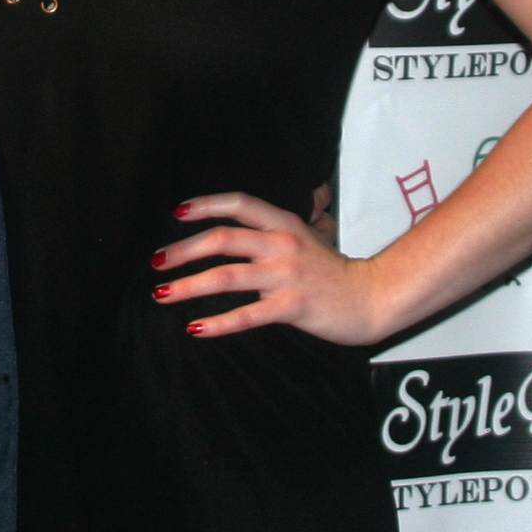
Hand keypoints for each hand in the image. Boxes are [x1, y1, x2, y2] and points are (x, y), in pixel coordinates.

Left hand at [150, 191, 383, 345]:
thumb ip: (275, 232)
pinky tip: (196, 327)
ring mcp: (286, 275)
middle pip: (222, 239)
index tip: (178, 212)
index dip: (206, 205)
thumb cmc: (334, 272)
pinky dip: (218, 322)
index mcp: (284, 224)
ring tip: (163, 294)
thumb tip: (239, 229)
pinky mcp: (292, 306)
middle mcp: (282, 244)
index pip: (239, 204)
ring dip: (189, 285)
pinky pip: (247, 315)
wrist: (374, 297)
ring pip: (227, 277)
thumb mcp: (308, 237)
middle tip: (157, 261)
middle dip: (183, 250)